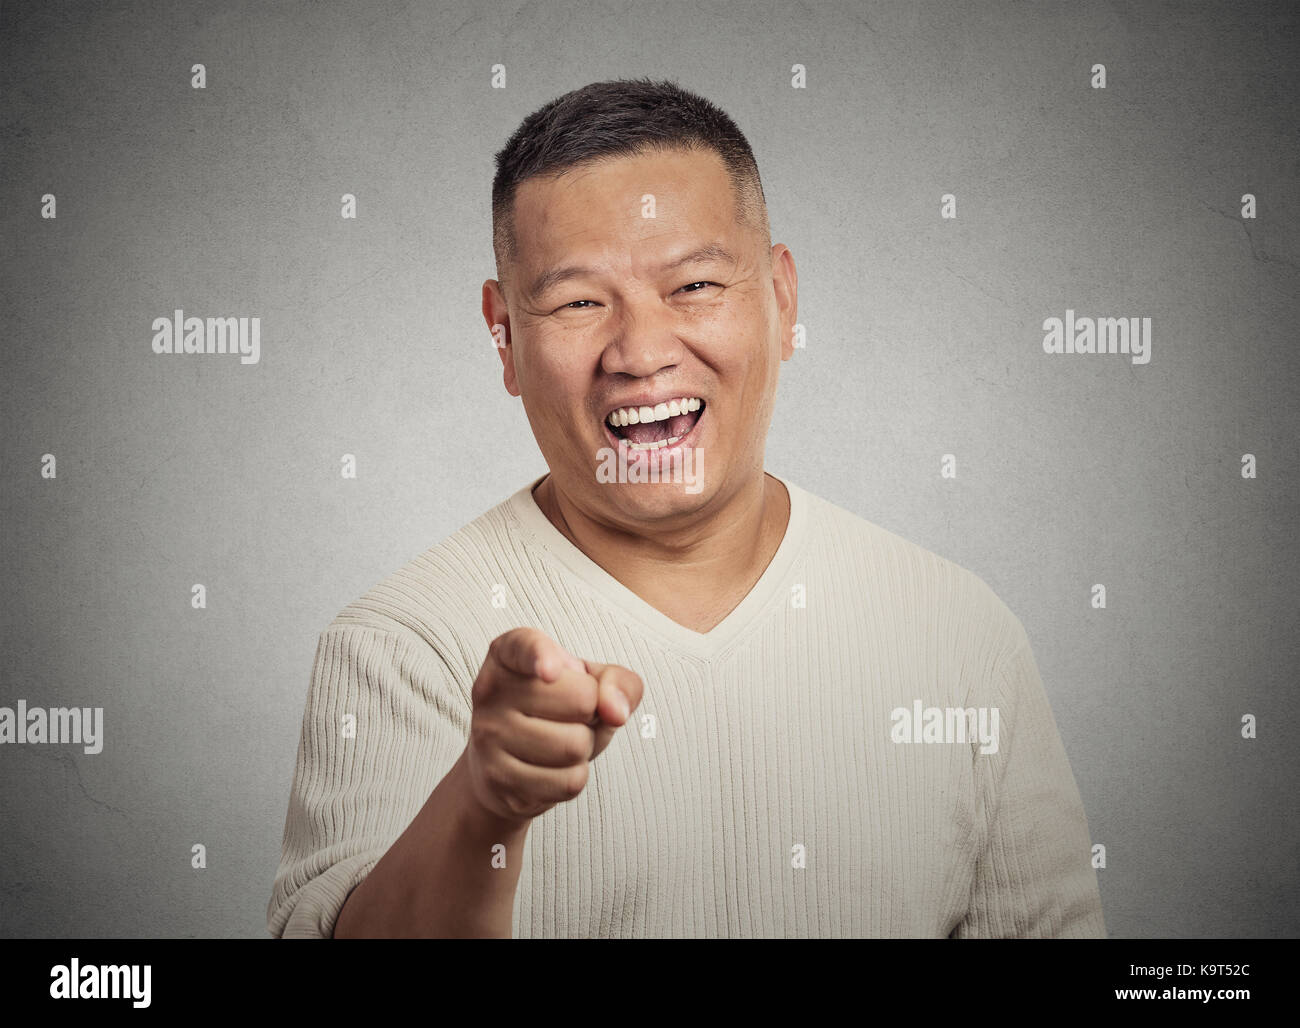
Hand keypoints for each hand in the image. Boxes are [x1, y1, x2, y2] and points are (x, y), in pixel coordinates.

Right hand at [463, 627, 643, 824]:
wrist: (506, 765)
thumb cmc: (554, 713)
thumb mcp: (589, 684)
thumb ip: (617, 681)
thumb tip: (616, 711)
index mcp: (507, 654)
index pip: (524, 646)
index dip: (541, 657)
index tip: (551, 672)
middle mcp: (491, 691)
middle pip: (580, 700)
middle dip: (593, 713)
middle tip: (570, 716)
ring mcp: (488, 736)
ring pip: (575, 746)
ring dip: (584, 748)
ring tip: (559, 741)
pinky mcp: (498, 779)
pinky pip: (568, 782)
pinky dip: (574, 777)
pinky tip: (551, 768)